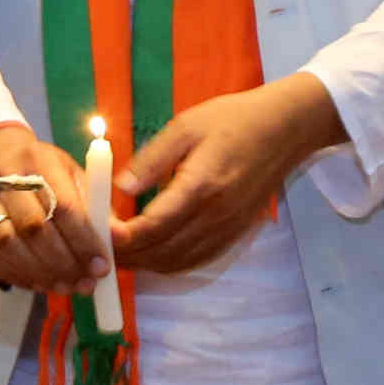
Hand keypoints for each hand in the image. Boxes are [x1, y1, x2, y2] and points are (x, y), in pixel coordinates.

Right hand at [0, 125, 101, 293]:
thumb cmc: (41, 169)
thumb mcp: (71, 174)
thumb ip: (96, 206)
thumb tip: (121, 239)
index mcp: (39, 160)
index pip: (63, 205)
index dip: (84, 241)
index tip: (102, 266)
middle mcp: (6, 176)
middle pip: (35, 228)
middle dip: (64, 263)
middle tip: (85, 284)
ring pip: (8, 245)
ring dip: (40, 273)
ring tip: (66, 287)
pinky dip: (17, 275)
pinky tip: (39, 283)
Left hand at [112, 76, 344, 274]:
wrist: (285, 129)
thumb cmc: (233, 120)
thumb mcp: (186, 126)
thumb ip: (152, 159)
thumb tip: (120, 186)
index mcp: (200, 186)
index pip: (153, 226)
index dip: (122, 237)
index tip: (98, 233)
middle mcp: (215, 216)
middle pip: (161, 251)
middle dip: (127, 255)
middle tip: (98, 247)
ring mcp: (227, 229)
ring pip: (178, 262)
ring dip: (145, 264)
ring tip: (119, 253)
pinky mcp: (235, 233)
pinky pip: (196, 260)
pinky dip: (169, 264)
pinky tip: (151, 254)